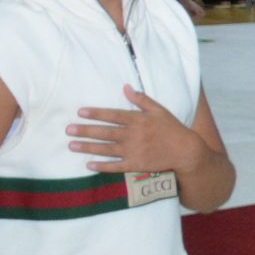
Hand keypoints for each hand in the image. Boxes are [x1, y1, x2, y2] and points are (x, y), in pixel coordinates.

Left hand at [67, 88, 202, 175]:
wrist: (186, 151)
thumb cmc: (173, 128)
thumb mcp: (160, 110)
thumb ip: (142, 100)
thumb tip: (126, 88)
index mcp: (138, 120)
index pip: (113, 115)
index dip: (96, 113)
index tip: (80, 112)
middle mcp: (133, 135)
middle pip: (105, 132)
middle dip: (86, 130)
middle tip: (69, 129)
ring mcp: (134, 151)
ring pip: (106, 149)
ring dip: (88, 147)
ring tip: (71, 145)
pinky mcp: (136, 164)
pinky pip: (116, 166)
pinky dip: (102, 166)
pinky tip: (89, 164)